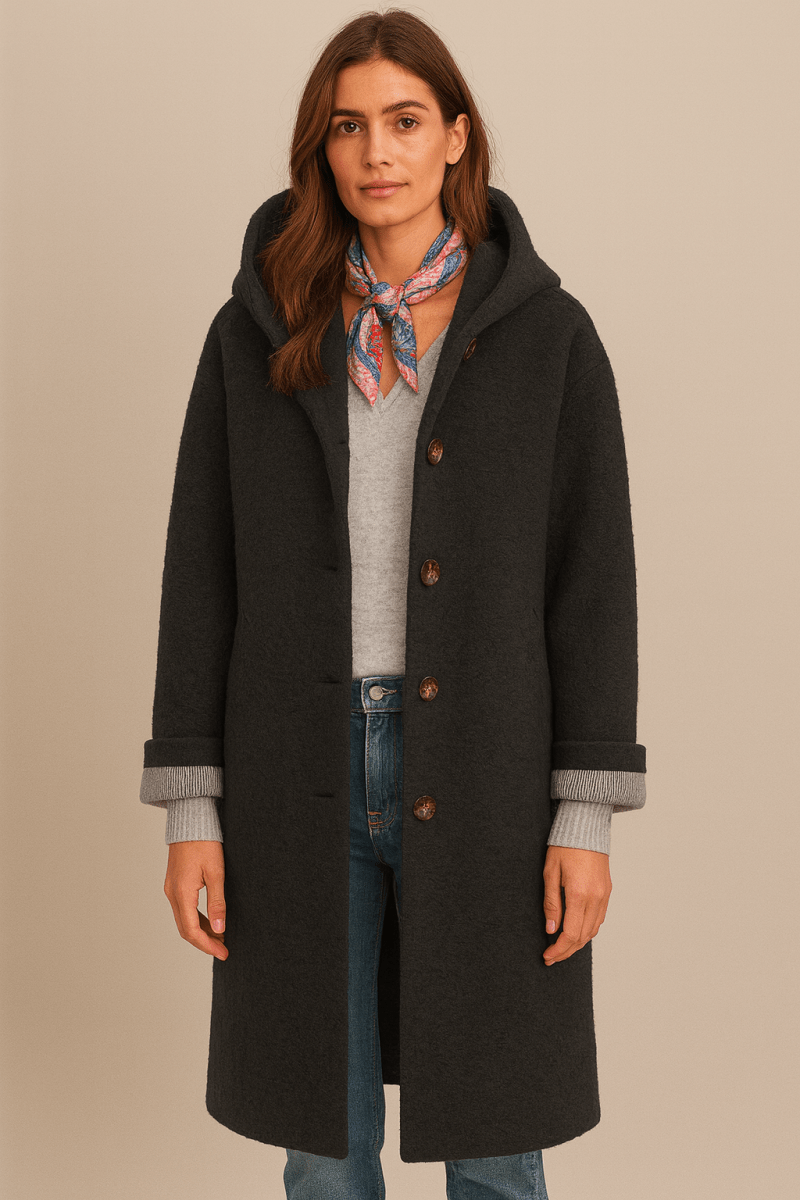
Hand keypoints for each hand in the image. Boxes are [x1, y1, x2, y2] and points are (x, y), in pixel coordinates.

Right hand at [164, 840, 228, 960]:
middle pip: (185, 929)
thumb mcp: (216, 873)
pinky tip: (211, 921)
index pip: (192, 931)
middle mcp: (172, 894)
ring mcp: (171, 889)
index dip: (207, 945)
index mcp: (182, 894)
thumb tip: (220, 929)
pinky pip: (184, 909)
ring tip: (221, 938)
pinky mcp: (175, 883)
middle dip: (204, 942)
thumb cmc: (205, 843)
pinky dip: (197, 919)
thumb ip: (217, 902)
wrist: (190, 821)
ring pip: (184, 920)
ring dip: (201, 932)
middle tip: (224, 950)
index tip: (223, 953)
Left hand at [542, 845, 610, 965]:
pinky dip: (588, 930)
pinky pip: (599, 919)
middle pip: (583, 937)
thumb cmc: (564, 846)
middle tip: (551, 957)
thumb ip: (551, 903)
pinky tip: (576, 931)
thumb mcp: (550, 873)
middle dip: (566, 951)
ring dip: (578, 943)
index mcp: (579, 894)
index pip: (570, 934)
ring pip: (593, 930)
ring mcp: (604, 895)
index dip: (558, 950)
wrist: (585, 827)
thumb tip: (551, 930)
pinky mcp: (607, 891)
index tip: (547, 956)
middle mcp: (595, 898)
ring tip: (562, 948)